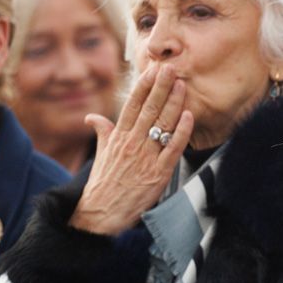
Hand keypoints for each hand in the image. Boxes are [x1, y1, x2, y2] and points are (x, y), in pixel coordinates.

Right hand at [68, 64, 193, 235]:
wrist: (101, 214)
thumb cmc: (102, 184)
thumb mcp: (101, 155)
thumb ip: (102, 132)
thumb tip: (93, 117)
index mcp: (118, 137)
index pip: (132, 106)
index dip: (143, 87)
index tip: (153, 71)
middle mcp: (131, 143)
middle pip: (148, 110)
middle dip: (161, 88)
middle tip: (172, 68)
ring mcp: (145, 158)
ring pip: (161, 125)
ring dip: (173, 103)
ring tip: (182, 85)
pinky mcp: (157, 174)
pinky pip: (172, 149)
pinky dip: (181, 132)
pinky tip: (189, 116)